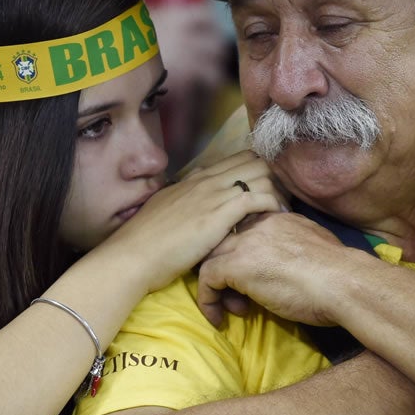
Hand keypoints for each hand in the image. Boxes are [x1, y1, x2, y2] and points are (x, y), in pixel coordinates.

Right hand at [102, 150, 283, 292]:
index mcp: (195, 178)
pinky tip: (274, 219)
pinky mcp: (219, 213)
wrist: (133, 255)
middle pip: (255, 161)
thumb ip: (184, 201)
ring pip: (261, 174)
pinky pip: (258, 197)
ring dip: (277, 191)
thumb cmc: (146, 241)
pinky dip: (272, 205)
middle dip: (274, 178)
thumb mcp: (166, 210)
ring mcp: (213, 193)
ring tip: (281, 212)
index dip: (258, 171)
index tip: (267, 190)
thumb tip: (193, 200)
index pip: (238, 159)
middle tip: (281, 201)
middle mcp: (206, 179)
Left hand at [197, 212, 369, 327]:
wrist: (342, 283)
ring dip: (217, 285)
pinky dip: (207, 300)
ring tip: (235, 309)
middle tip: (241, 296)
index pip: (246, 229)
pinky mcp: (236, 265)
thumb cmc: (339, 274)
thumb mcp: (316, 247)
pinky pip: (207, 278)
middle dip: (227, 268)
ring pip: (211, 257)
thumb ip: (297, 248)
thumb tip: (293, 264)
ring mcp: (246, 242)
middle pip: (224, 241)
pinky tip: (218, 318)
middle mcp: (259, 224)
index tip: (254, 277)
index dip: (244, 253)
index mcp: (279, 219)